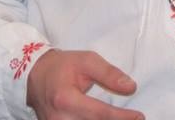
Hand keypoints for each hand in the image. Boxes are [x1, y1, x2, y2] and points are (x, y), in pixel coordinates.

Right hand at [26, 49, 143, 119]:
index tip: (139, 116)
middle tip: (135, 119)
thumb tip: (130, 87)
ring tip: (122, 118)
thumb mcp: (86, 60)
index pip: (100, 114)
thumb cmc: (62, 66)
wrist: (35, 75)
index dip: (122, 117)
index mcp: (65, 99)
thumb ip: (109, 73)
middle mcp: (59, 118)